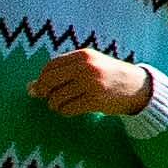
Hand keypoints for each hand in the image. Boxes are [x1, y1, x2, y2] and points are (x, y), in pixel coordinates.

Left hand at [27, 43, 156, 122]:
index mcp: (83, 55)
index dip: (41, 79)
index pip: (50, 66)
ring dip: (55, 105)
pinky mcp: (95, 100)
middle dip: (44, 92)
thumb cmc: (108, 76)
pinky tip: (72, 109)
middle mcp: (86, 67)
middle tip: (49, 98)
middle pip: (49, 81)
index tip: (41, 88)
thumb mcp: (88, 66)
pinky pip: (68, 109)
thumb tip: (30, 88)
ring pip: (56, 98)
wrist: (137, 87)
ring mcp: (91, 84)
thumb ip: (62, 73)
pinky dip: (66, 112)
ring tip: (64, 104)